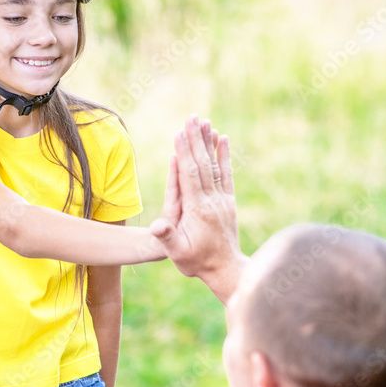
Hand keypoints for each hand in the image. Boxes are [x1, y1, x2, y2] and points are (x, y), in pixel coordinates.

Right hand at [150, 114, 246, 303]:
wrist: (225, 269)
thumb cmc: (196, 262)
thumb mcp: (177, 253)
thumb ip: (167, 237)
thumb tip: (156, 226)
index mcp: (198, 209)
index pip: (190, 175)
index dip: (184, 153)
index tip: (179, 133)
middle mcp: (213, 201)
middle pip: (203, 164)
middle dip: (196, 140)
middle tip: (191, 117)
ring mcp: (223, 200)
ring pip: (215, 165)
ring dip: (209, 142)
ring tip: (205, 121)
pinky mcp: (228, 201)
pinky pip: (226, 174)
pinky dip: (223, 155)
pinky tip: (222, 139)